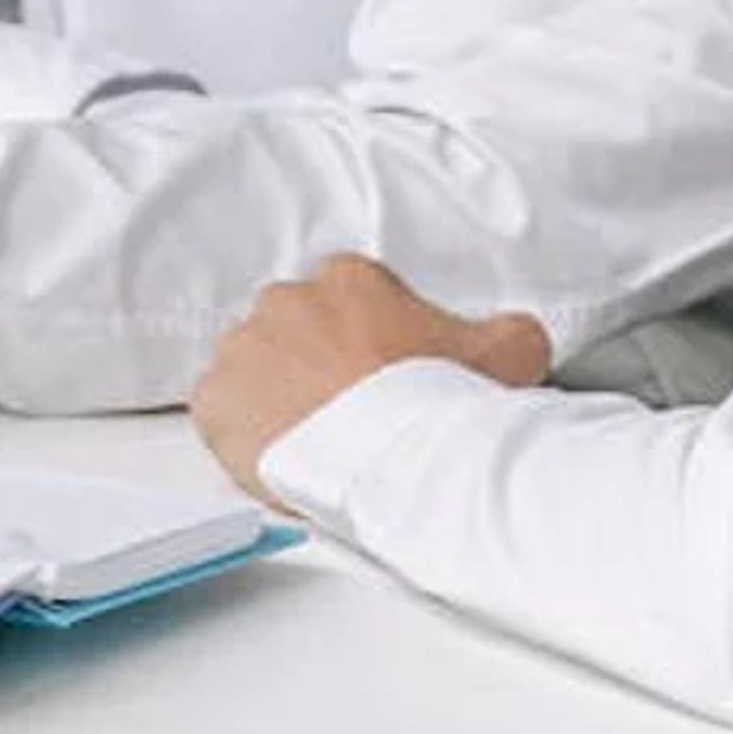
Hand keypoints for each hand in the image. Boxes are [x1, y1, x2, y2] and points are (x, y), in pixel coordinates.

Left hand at [191, 256, 549, 504]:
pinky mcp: (215, 401)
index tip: (379, 375)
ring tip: (314, 439)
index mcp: (349, 278)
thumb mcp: (510, 350)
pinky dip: (241, 431)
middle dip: (315, 365)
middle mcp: (287, 301)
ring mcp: (244, 349)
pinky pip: (219, 411)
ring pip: (254, 368)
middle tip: (346, 412)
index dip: (366, 342)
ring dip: (277, 395)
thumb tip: (517, 335)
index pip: (347, 300)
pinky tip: (278, 454)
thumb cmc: (443, 401)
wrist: (397, 455)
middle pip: (294, 330)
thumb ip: (508, 331)